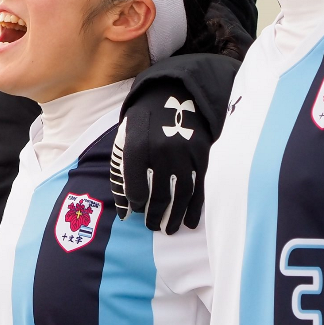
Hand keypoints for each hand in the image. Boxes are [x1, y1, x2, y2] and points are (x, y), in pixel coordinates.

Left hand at [111, 83, 213, 234]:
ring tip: (169, 230)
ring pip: (181, 194)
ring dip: (176, 216)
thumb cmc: (142, 124)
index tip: (137, 209)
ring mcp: (184, 153)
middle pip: (159, 194)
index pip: (134, 186)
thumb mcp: (124, 141)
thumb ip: (121, 175)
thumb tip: (124, 211)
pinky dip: (195, 208)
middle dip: (155, 215)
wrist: (172, 94)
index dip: (135, 203)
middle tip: (153, 227)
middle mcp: (161, 150)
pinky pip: (199, 187)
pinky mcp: (202, 154)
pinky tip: (190, 222)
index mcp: (136, 146)